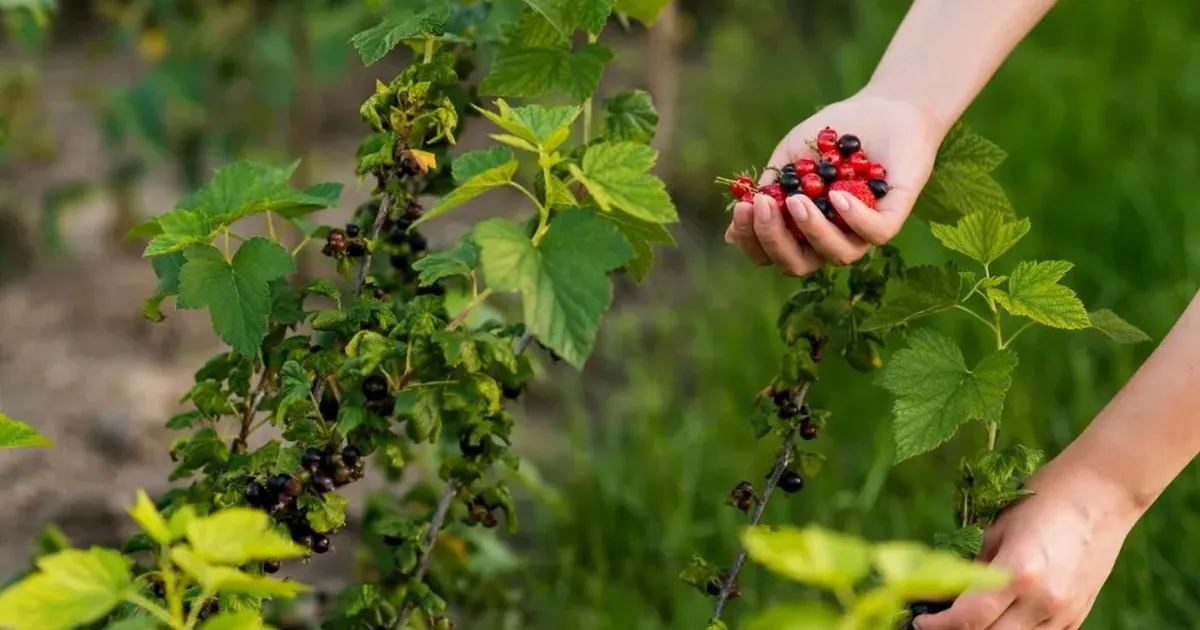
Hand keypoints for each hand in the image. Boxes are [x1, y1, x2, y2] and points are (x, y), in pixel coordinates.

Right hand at [724, 94, 941, 274]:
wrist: (878, 107)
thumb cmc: (829, 136)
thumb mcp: (788, 160)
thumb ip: (766, 193)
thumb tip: (729, 235)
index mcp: (802, 231)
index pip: (772, 254)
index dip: (752, 241)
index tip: (743, 209)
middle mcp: (831, 238)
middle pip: (798, 265)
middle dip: (775, 240)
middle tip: (764, 206)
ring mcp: (862, 231)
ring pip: (837, 255)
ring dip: (811, 231)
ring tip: (798, 199)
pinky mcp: (893, 216)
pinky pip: (875, 234)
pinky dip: (853, 219)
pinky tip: (836, 196)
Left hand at [915, 457, 1143, 629]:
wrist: (1100, 495)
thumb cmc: (1042, 501)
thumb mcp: (996, 529)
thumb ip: (972, 566)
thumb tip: (944, 593)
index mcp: (1018, 573)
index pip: (968, 618)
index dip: (938, 625)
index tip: (921, 621)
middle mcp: (1043, 601)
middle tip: (939, 621)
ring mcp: (1063, 613)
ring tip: (968, 619)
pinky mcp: (1076, 616)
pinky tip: (999, 619)